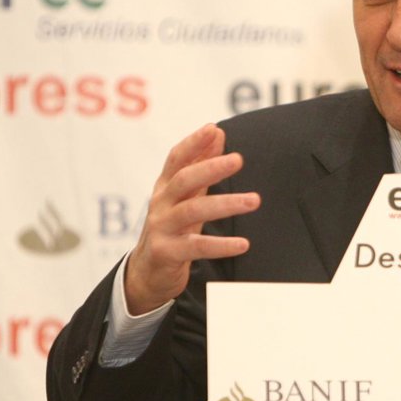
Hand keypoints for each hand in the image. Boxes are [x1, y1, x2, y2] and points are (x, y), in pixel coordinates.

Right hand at [125, 124, 259, 313]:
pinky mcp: (167, 253)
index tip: (213, 129)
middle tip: (238, 160)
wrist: (147, 272)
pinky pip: (196, 247)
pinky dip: (220, 246)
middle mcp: (160, 204)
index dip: (193, 143)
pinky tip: (242, 244)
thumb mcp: (185, 196)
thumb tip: (217, 132)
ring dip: (225, 204)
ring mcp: (161, 228)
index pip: (176, 159)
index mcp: (165, 187)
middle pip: (183, 180)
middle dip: (210, 168)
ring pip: (192, 211)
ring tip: (254, 201)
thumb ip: (200, 166)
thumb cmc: (172, 227)